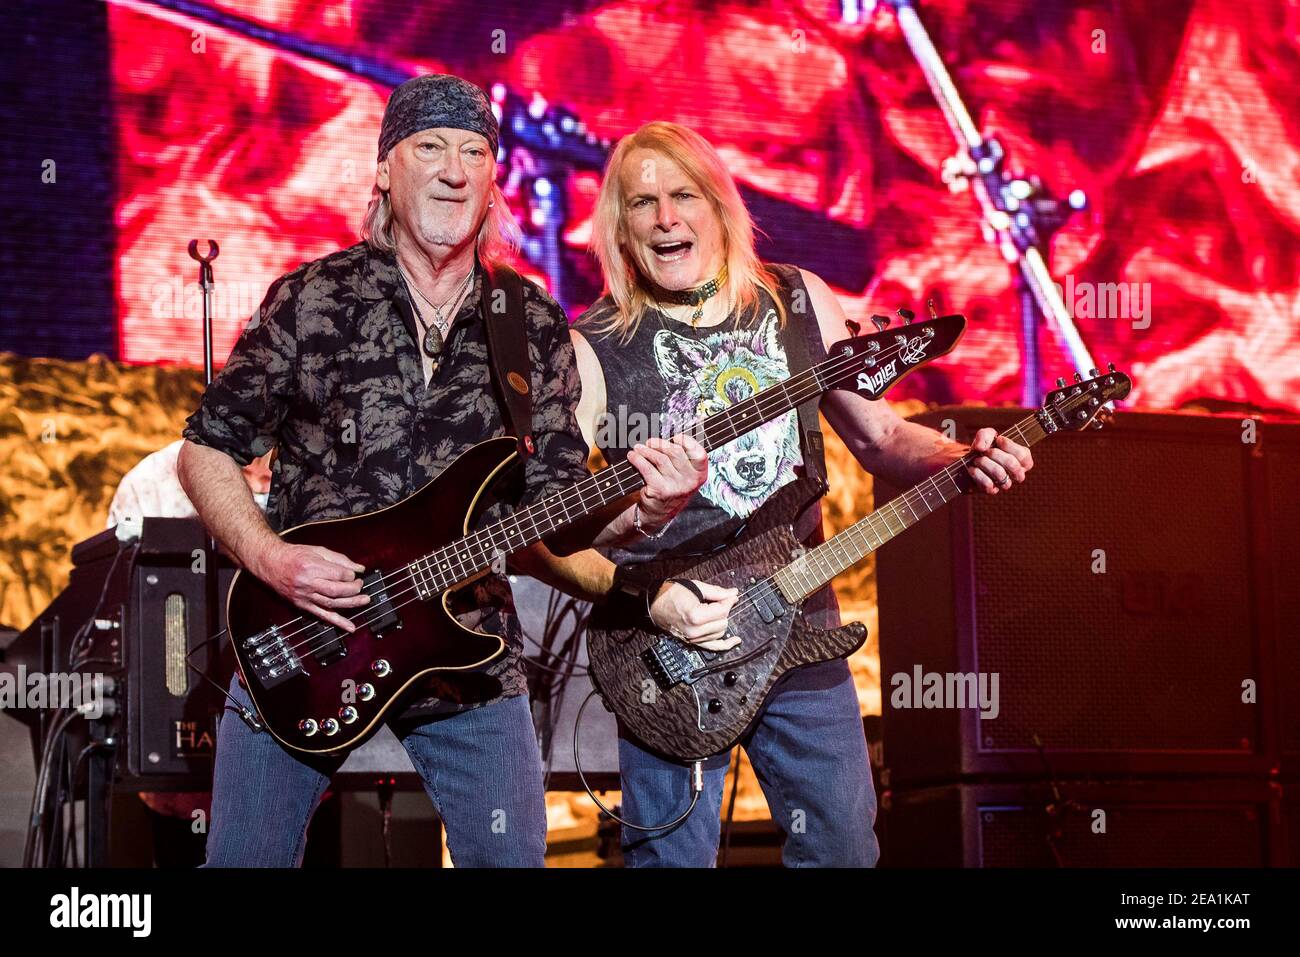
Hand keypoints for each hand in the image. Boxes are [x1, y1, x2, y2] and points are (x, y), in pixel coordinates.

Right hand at [254, 542, 369, 631]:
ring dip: (351, 604)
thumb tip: (358, 568)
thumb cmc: (293, 555)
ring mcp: (305, 596)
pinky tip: (349, 627)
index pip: (338, 574)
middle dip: (353, 589)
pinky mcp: (303, 605)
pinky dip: (337, 622)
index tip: (355, 574)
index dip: (351, 575)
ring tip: (364, 601)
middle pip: (336, 590)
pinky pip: (322, 615)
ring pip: (331, 603)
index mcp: (311, 566)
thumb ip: (339, 559)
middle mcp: (308, 583)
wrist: (271, 563)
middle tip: (361, 586)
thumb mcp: (317, 550)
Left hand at [627, 434, 707, 531]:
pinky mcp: (660, 490)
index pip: (699, 454)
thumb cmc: (671, 486)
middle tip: (650, 442)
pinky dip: (637, 459)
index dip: (687, 442)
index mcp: (700, 474)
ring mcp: (676, 486)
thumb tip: (668, 437)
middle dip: (660, 444)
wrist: (659, 512)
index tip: (676, 438)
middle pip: (675, 452)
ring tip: (638, 448)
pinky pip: (647, 468)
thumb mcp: (684, 475)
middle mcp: (691, 481)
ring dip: (646, 450)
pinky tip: (633, 457)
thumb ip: (682, 457)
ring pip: (660, 459)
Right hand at [649, 580, 740, 651]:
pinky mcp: (692, 642)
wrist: (655, 603)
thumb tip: (733, 594)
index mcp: (695, 616)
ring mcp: (693, 638)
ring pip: (720, 633)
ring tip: (714, 612)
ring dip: (721, 622)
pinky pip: (713, 647)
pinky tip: (735, 641)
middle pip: (723, 622)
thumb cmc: (670, 594)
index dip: (728, 601)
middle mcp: (694, 631)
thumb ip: (717, 592)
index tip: (730, 596)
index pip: (722, 611)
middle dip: (724, 611)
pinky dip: (725, 645)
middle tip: (719, 601)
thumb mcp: (695, 587)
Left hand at [966, 428, 1033, 493]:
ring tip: (977, 459)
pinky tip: (972, 468)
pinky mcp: (992, 490)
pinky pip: (988, 484)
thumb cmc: (984, 449)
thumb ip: (985, 435)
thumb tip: (980, 447)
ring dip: (985, 463)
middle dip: (995, 454)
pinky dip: (977, 474)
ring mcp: (1005, 483)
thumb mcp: (986, 436)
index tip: (998, 440)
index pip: (1023, 456)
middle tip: (985, 451)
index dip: (1010, 446)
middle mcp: (1017, 474)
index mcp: (1022, 460)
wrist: (969, 463)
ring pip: (1000, 474)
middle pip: (1012, 464)